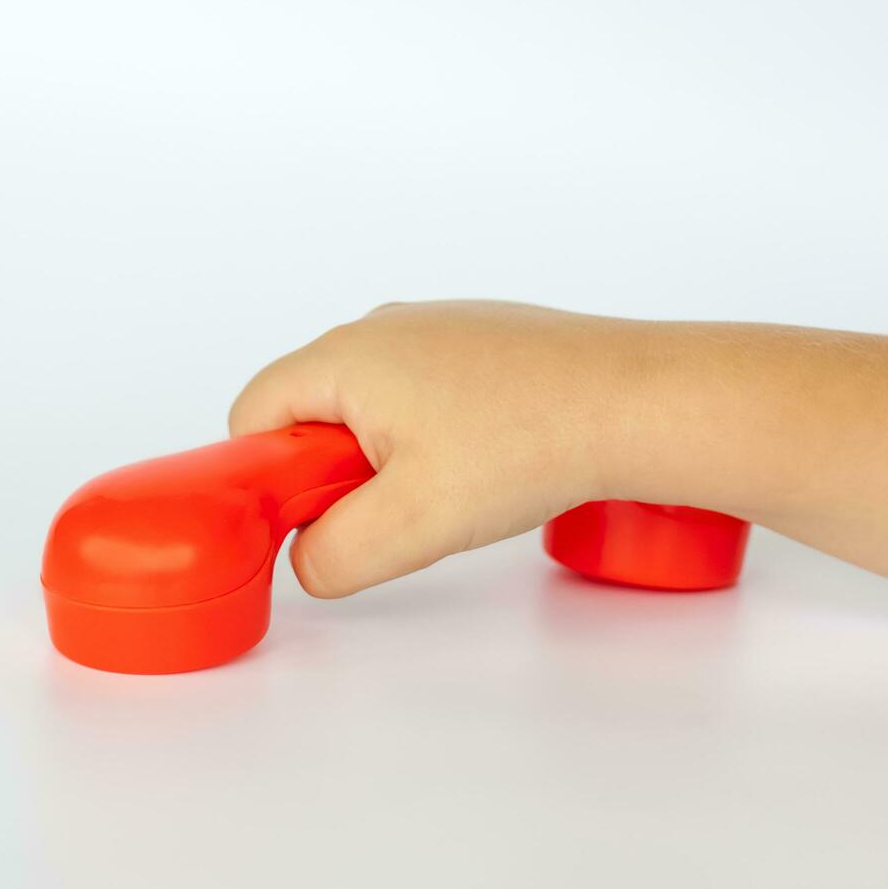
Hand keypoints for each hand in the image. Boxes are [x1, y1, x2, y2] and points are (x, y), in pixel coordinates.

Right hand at [229, 300, 648, 596]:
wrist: (634, 402)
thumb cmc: (526, 444)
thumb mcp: (411, 523)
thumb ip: (333, 554)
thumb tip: (309, 560)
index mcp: (346, 356)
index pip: (254, 413)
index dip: (268, 477)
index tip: (314, 519)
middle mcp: (383, 327)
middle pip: (312, 409)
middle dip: (335, 473)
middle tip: (396, 512)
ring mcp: (436, 327)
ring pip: (373, 406)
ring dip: (390, 459)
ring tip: (453, 490)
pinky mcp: (481, 341)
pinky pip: (424, 393)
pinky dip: (436, 434)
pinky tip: (487, 462)